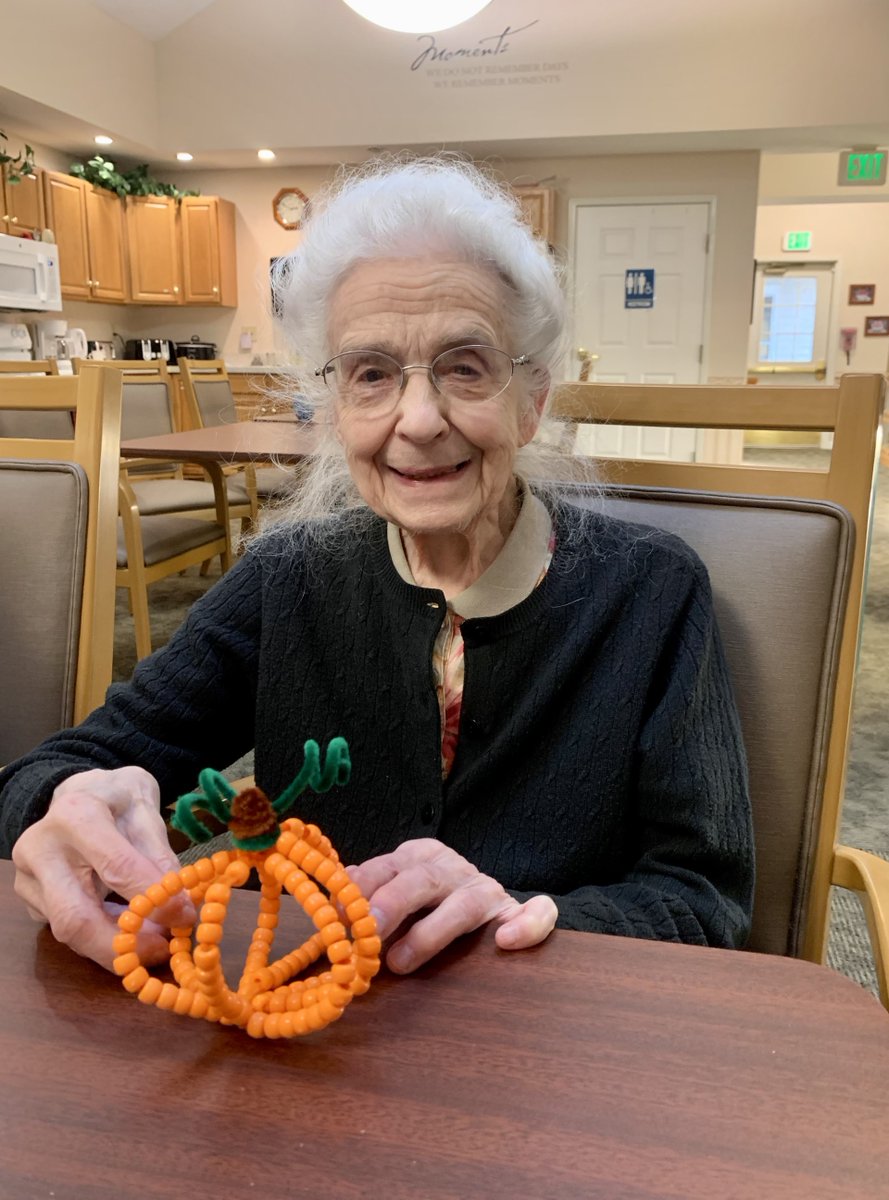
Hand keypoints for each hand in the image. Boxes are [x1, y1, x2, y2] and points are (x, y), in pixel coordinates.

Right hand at [12, 767, 193, 971]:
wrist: (81, 792)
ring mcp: (28, 877)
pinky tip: (125, 926)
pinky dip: (101, 936)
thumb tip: (180, 908)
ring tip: (150, 938)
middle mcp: (41, 847)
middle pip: (74, 917)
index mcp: (76, 815)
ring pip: (67, 931)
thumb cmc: (117, 800)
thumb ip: (161, 857)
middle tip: (160, 951)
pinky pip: (66, 929)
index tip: (183, 918)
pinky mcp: (28, 900)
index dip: (152, 898)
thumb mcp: (146, 812)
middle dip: (119, 944)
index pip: (116, 868)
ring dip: (113, 943)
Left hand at [346, 838, 557, 973]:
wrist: (487, 910)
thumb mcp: (394, 898)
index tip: (337, 916)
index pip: (385, 867)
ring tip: (401, 961)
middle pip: (421, 879)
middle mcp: (452, 869)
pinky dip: (526, 924)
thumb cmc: (427, 910)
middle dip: (391, 904)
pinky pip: (534, 914)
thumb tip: (329, 911)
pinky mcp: (518, 914)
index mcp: (418, 858)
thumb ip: (367, 901)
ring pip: (467, 901)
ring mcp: (488, 890)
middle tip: (366, 935)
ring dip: (432, 931)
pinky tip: (507, 941)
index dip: (360, 890)